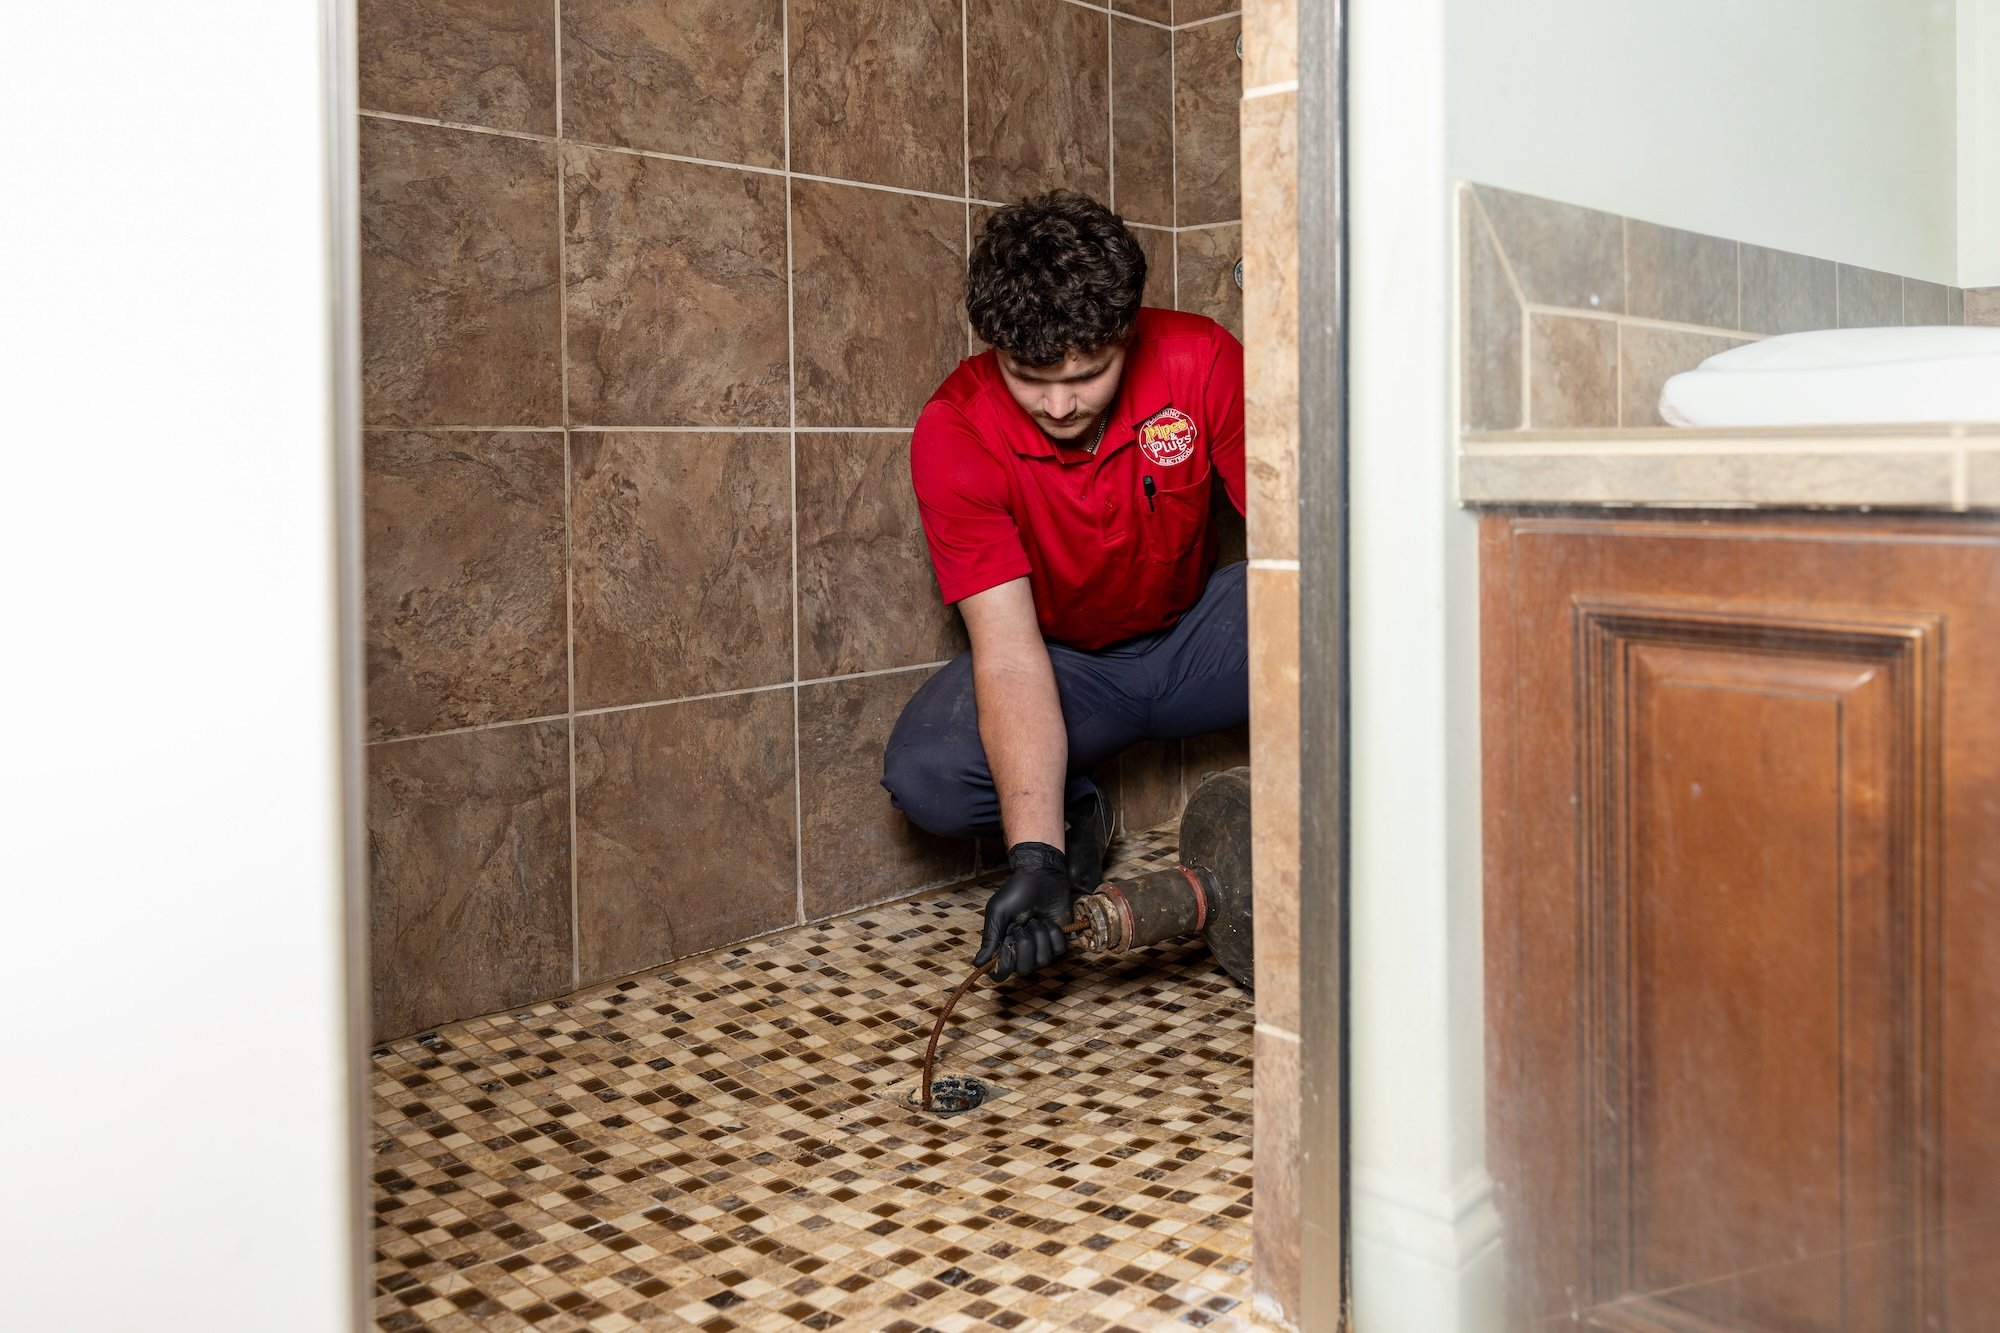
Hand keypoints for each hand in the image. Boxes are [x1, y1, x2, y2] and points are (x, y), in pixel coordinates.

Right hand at [973, 841, 1073, 980]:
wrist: (1040, 874)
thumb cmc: (1016, 891)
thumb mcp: (998, 912)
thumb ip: (990, 938)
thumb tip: (977, 964)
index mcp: (1004, 944)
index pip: (1001, 971)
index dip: (1003, 969)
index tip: (1008, 951)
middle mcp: (1021, 949)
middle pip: (1024, 969)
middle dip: (1025, 947)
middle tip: (1023, 926)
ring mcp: (1040, 945)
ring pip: (1043, 961)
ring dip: (1040, 937)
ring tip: (1037, 919)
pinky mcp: (1057, 938)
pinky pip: (1059, 950)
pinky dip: (1054, 934)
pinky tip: (1048, 921)